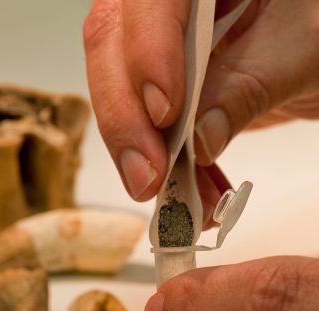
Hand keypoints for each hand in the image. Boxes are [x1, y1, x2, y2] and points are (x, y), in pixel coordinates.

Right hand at [83, 0, 318, 212]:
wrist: (314, 48)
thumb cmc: (317, 30)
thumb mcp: (298, 52)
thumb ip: (246, 86)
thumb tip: (197, 137)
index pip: (152, 0)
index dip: (147, 52)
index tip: (165, 114)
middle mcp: (165, 0)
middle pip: (110, 42)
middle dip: (124, 115)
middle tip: (145, 174)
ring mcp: (151, 37)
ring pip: (111, 83)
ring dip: (133, 145)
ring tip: (165, 192)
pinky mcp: (150, 76)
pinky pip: (132, 114)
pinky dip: (155, 157)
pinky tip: (183, 186)